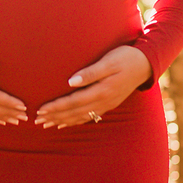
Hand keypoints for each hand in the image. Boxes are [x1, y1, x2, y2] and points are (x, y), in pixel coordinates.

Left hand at [34, 45, 151, 128]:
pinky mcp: (109, 104)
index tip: (40, 110)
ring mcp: (106, 104)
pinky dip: (75, 121)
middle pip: (74, 112)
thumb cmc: (125, 57)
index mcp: (101, 90)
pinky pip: (88, 116)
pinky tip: (66, 123)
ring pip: (80, 117)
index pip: (73, 102)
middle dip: (55, 117)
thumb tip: (71, 81)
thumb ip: (91, 72)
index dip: (56, 107)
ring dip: (62, 121)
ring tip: (47, 125)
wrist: (145, 64)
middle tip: (37, 121)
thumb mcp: (109, 61)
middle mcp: (103, 101)